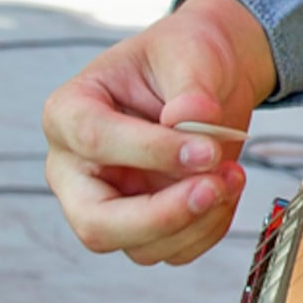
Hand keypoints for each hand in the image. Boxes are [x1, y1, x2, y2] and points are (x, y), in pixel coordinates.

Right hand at [42, 0, 279, 263]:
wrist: (209, 76)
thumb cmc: (185, 55)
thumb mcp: (189, 51)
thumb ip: (190, 84)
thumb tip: (194, 117)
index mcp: (68, 112)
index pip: (93, 141)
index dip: (151, 151)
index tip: (207, 149)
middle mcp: (76, 169)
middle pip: (96, 222)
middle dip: (162, 215)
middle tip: (214, 187)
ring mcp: (108, 204)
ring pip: (140, 247)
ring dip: (197, 221)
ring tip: (234, 175)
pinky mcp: (143, 226)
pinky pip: (172, 251)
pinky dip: (208, 229)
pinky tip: (228, 191)